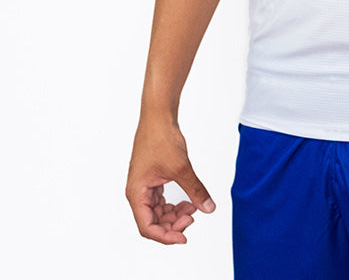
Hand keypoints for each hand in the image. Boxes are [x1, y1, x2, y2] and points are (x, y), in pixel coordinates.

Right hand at [126, 119, 214, 244]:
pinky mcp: (152, 178)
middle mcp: (137, 191)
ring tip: (194, 207)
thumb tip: (209, 208)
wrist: (158, 115)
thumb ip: (195, 189)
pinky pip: (161, 199)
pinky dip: (174, 203)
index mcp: (136, 193)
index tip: (184, 236)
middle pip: (153, 221)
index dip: (166, 235)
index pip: (147, 227)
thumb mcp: (181, 167)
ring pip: (158, 211)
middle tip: (193, 217)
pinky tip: (190, 200)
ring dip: (174, 214)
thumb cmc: (161, 137)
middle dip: (173, 223)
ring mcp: (144, 185)